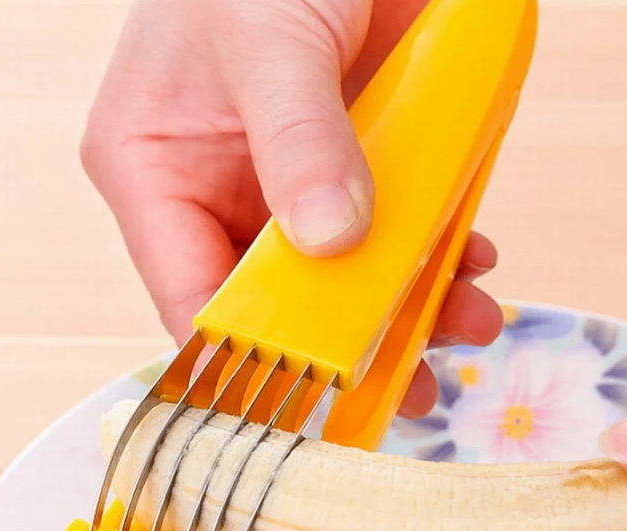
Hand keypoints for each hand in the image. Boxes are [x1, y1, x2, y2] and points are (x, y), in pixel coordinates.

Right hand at [81, 0, 501, 418]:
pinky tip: (470, 262)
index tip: (325, 395)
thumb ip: (298, 139)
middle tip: (413, 383)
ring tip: (467, 323)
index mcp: (156, 175)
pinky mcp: (352, 173)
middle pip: (279, 304)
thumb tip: (331, 239)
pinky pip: (389, 233)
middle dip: (351, 345)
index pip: (194, 299)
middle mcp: (219, 195)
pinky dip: (433, 254)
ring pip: (344, 280)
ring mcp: (291, 190)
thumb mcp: (267, 38)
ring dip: (408, 307)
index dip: (257, 359)